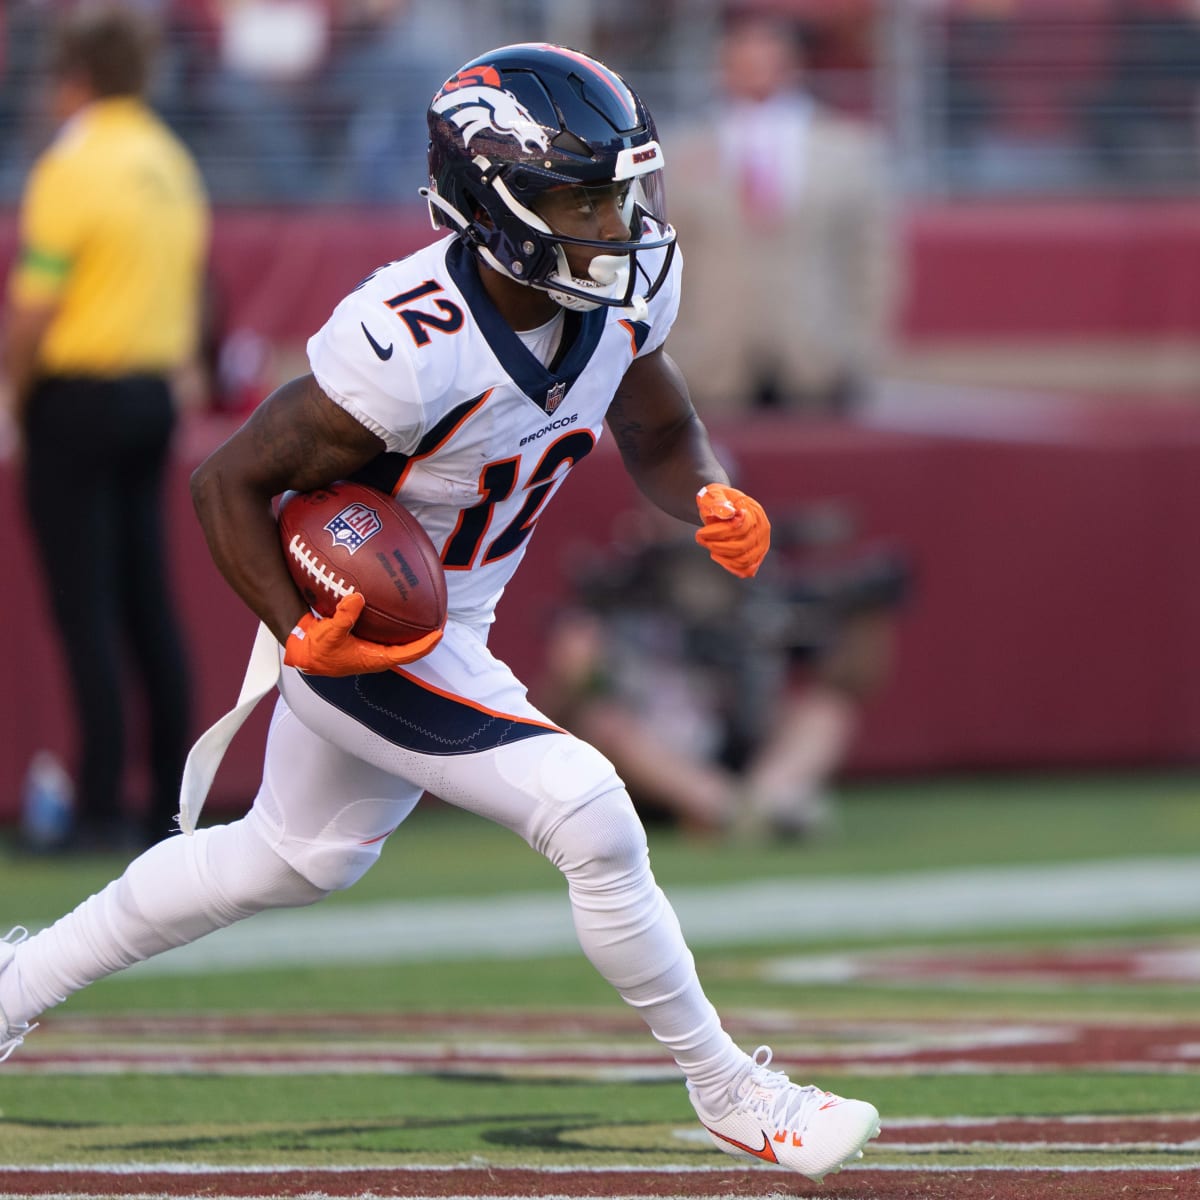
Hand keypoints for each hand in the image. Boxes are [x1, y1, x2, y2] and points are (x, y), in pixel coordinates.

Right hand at [284, 591, 442, 675]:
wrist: (304, 653)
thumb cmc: (318, 650)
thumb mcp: (330, 633)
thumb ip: (344, 617)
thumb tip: (357, 597)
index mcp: (376, 659)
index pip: (409, 654)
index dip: (426, 645)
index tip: (439, 632)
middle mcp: (379, 655)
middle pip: (411, 647)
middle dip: (427, 636)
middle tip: (441, 618)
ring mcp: (374, 649)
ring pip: (401, 640)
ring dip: (415, 629)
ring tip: (428, 612)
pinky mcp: (367, 640)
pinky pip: (388, 631)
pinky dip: (397, 621)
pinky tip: (398, 603)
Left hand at [694, 483, 770, 577]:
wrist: (724, 505)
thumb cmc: (719, 499)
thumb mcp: (714, 493)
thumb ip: (718, 501)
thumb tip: (727, 512)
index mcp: (754, 512)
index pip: (740, 528)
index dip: (718, 533)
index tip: (700, 532)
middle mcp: (762, 529)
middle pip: (742, 546)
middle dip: (717, 546)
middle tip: (701, 540)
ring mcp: (761, 544)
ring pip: (744, 560)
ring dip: (722, 557)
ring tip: (709, 547)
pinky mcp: (756, 556)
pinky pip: (747, 569)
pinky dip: (731, 567)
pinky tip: (718, 556)